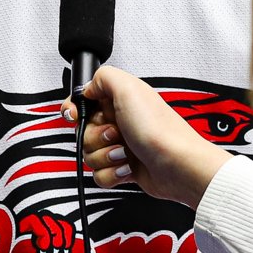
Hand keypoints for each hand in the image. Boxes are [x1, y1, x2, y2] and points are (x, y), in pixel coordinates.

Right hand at [64, 65, 230, 207]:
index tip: (75, 115)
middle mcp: (120, 122)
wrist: (178, 166)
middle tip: (114, 134)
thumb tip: (87, 87)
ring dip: (104, 157)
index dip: (74, 109)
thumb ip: (103, 77)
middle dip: (94, 136)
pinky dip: (112, 174)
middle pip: (83, 131)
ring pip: (89, 155)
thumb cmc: (159, 130)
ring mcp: (121, 146)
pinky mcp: (124, 168)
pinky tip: (127, 168)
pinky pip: (100, 174)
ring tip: (124, 153)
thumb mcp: (129, 89)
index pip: (84, 102)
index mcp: (119, 100)